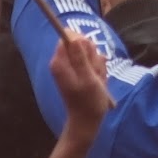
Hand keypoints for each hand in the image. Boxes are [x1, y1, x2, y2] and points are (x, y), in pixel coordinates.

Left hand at [42, 31, 112, 157]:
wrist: (87, 121)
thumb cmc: (88, 102)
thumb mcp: (87, 78)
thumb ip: (80, 57)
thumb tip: (73, 36)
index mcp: (60, 62)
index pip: (69, 37)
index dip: (83, 43)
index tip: (90, 58)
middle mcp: (62, 62)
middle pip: (81, 44)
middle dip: (92, 57)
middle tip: (94, 73)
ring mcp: (71, 67)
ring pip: (89, 54)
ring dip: (97, 66)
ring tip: (96, 81)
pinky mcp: (79, 71)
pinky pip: (91, 62)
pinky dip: (97, 71)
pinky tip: (98, 82)